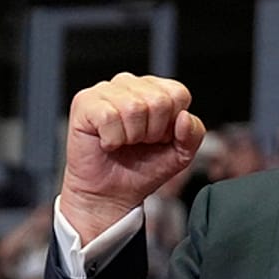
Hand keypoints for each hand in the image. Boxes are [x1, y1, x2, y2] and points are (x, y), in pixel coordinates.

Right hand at [58, 73, 204, 243]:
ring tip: (123, 142)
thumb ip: (193, 134)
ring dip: (131, 137)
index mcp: (155, 89)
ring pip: (134, 108)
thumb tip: (183, 116)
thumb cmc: (142, 168)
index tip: (159, 138)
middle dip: (152, 132)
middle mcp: (130, 84)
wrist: (111, 193)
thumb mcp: (180, 154)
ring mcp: (105, 90)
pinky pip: (109, 117)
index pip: (178, 94)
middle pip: (158, 101)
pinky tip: (107, 142)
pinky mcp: (84, 102)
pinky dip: (112, 139)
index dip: (171, 125)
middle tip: (138, 143)